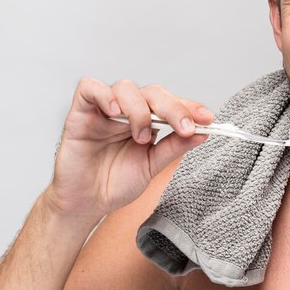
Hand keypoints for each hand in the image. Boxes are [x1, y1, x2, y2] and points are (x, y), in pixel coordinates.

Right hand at [45, 77, 213, 220]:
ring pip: (126, 87)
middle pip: (153, 92)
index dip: (190, 107)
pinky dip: (105, 95)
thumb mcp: (152, 166)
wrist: (85, 203)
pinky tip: (115, 112)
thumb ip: (174, 147)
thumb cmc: (115, 183)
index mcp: (147, 120)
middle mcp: (128, 110)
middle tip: (185, 127)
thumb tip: (202, 133)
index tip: (208, 119)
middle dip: (173, 107)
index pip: (171, 103)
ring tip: (141, 136)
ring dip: (139, 109)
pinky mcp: (80, 112)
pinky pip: (90, 88)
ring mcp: (104, 109)